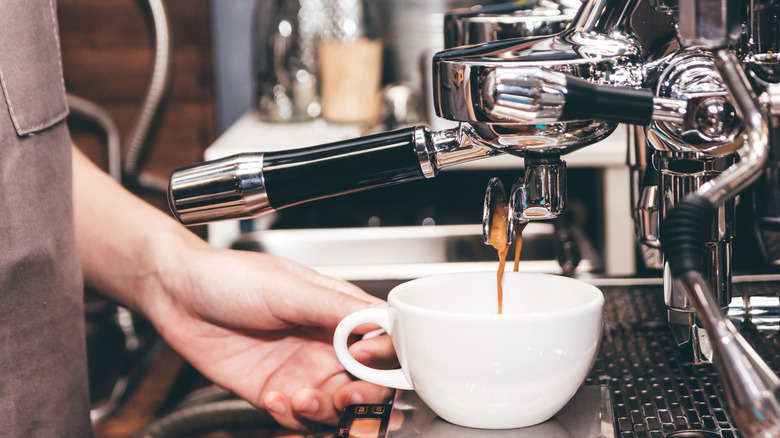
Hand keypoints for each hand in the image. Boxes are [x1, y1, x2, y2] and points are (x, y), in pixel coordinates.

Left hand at [144, 240, 395, 429]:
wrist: (178, 296)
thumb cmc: (231, 278)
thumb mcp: (288, 288)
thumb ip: (336, 309)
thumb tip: (381, 322)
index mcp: (338, 312)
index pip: (385, 338)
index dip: (386, 354)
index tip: (366, 356)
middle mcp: (327, 345)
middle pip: (370, 381)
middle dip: (365, 395)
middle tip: (346, 394)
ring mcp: (303, 371)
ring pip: (339, 407)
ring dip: (328, 411)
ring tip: (302, 398)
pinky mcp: (275, 394)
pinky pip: (300, 418)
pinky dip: (293, 417)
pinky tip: (276, 399)